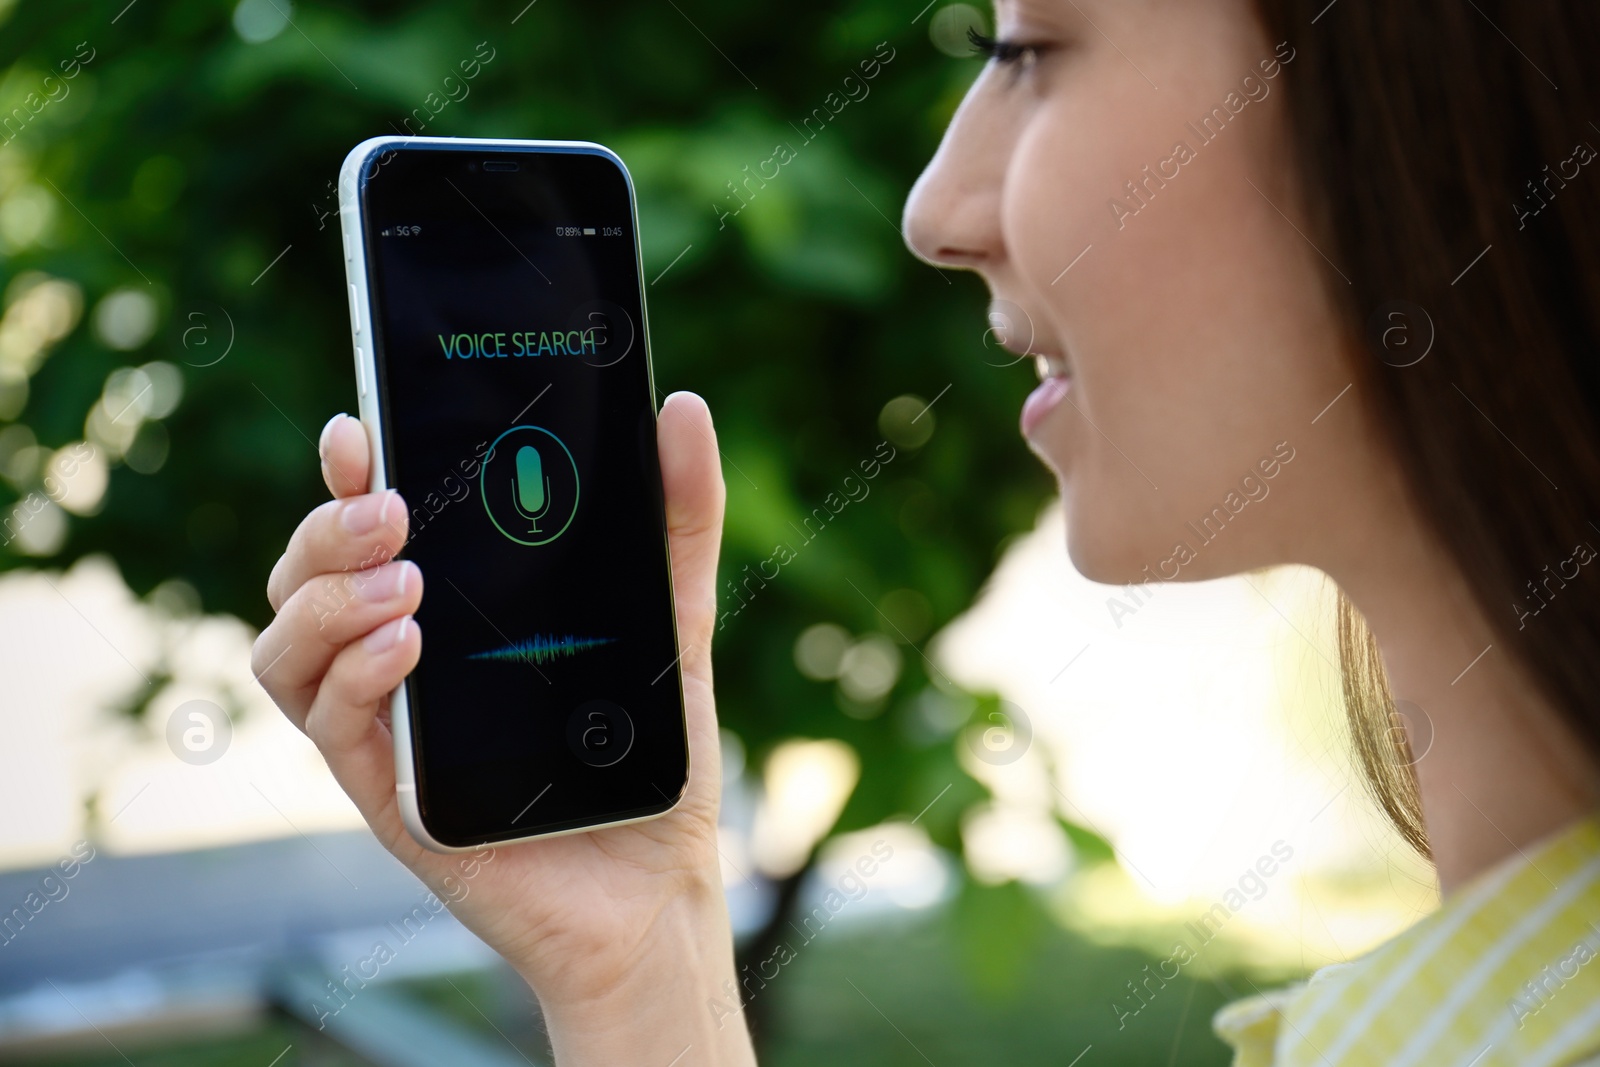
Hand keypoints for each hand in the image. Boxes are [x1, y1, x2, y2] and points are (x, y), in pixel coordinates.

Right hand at [252, 393, 754, 1064]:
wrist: (657, 882)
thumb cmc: (649, 751)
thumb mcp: (675, 618)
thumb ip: (679, 519)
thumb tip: (686, 410)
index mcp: (449, 614)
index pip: (367, 533)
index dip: (346, 478)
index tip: (359, 429)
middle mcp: (400, 666)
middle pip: (306, 580)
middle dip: (328, 530)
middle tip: (389, 509)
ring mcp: (388, 731)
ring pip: (288, 651)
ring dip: (327, 600)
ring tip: (404, 579)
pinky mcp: (392, 796)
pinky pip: (333, 729)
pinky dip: (353, 677)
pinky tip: (408, 647)